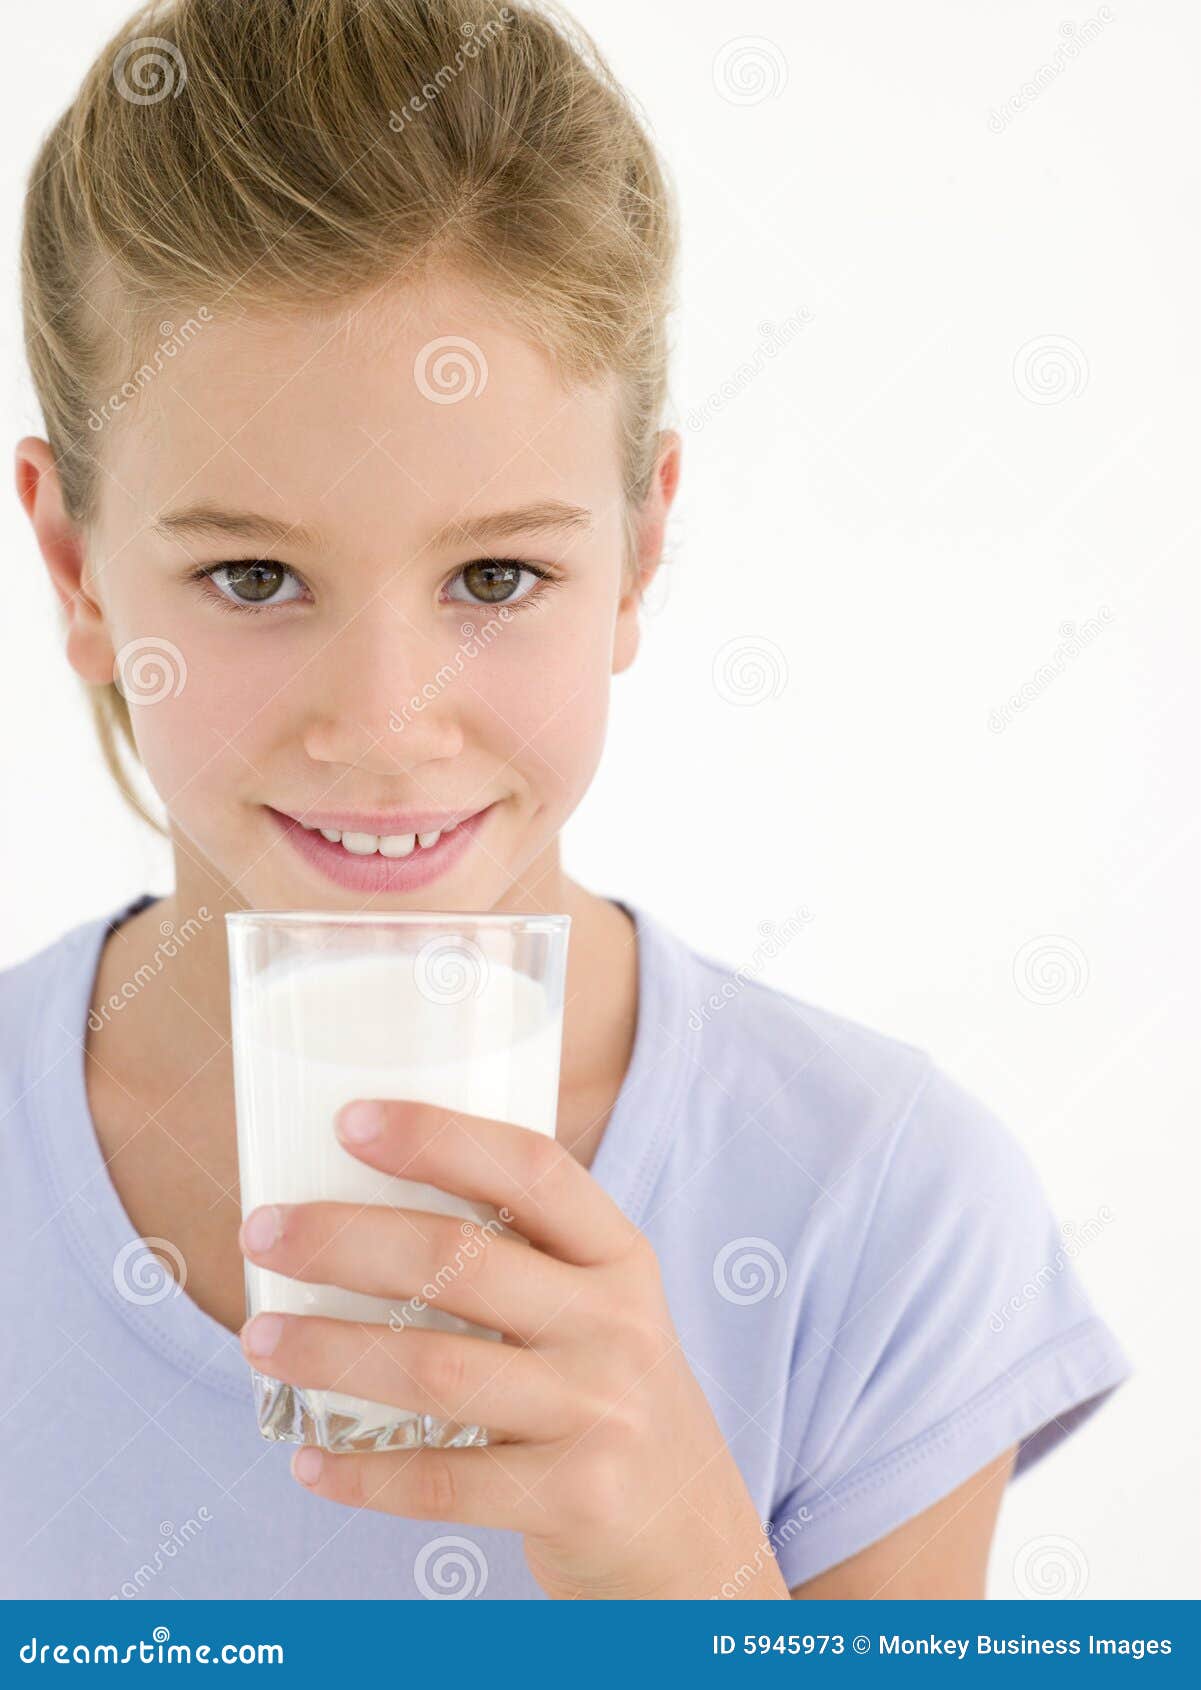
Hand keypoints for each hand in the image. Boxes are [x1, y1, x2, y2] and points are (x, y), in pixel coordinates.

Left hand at [236, 1099, 788, 1599]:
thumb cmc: (609, 1400)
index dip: (440, 1137)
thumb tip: (353, 1215)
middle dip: (345, 1239)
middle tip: (263, 1232)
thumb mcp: (599, 1312)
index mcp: (618, 1255)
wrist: (691, 1539)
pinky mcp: (577, 1497)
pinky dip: (366, 1473)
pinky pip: (446, 1483)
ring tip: (259, 1340)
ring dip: (331, 1351)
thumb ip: (520, 1265)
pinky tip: (308, 1460)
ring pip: (439, 1367)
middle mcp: (616, 1322)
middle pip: (461, 1260)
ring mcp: (600, 1411)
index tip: (351, 1121)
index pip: (532, 1170)